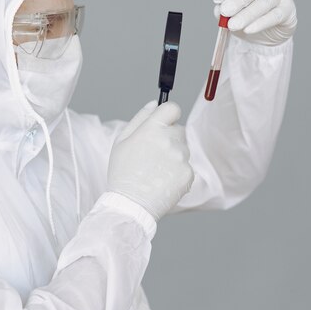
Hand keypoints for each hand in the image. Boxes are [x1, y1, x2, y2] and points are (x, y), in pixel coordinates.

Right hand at [107, 100, 193, 220]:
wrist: (131, 205)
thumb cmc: (123, 173)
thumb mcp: (122, 142)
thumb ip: (140, 119)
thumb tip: (154, 104)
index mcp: (152, 129)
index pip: (173, 108)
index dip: (169, 114)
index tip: (164, 122)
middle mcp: (169, 141)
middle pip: (179, 129)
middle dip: (169, 137)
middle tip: (153, 155)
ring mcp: (181, 158)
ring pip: (183, 149)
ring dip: (174, 155)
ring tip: (156, 170)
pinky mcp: (188, 174)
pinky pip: (187, 166)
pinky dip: (177, 172)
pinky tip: (163, 180)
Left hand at [212, 0, 296, 44]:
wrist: (267, 32)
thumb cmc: (247, 15)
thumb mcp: (232, 12)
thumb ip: (224, 9)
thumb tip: (219, 11)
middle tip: (225, 11)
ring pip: (264, 2)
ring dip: (247, 14)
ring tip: (233, 25)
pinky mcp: (289, 9)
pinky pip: (275, 15)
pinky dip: (260, 23)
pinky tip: (248, 29)